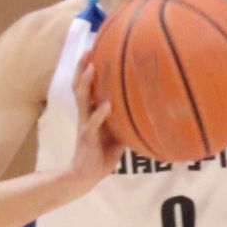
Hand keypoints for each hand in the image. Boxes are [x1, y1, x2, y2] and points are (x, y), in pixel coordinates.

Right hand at [65, 55, 121, 191]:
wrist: (85, 176)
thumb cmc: (102, 156)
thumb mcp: (117, 136)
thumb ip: (125, 122)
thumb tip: (146, 111)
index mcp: (90, 113)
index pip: (87, 86)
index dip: (88, 69)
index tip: (94, 50)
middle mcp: (85, 115)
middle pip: (80, 86)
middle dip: (83, 67)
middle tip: (88, 49)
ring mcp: (85, 124)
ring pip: (82, 99)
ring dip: (86, 82)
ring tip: (93, 67)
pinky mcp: (87, 137)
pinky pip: (93, 123)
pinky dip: (100, 113)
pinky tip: (107, 105)